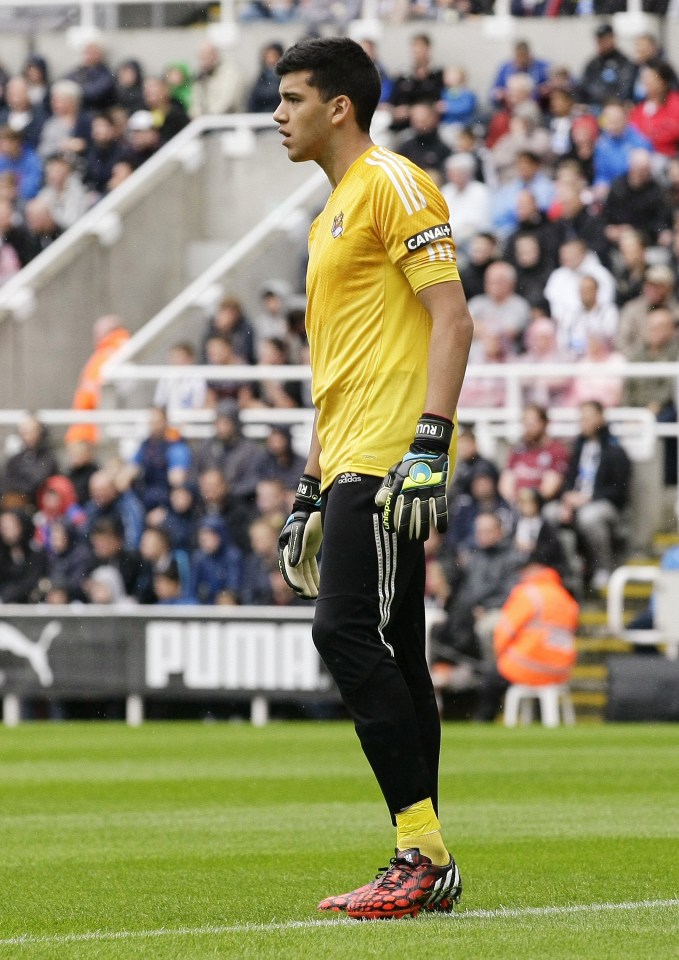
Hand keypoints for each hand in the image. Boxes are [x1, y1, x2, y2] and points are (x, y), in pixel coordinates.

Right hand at [278, 474, 322, 598]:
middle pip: (296, 574)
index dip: (294, 581)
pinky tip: (319, 587)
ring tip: (315, 595)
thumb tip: (292, 565)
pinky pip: (310, 568)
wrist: (313, 509)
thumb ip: (297, 547)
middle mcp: (291, 553)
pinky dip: (314, 577)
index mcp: (286, 548)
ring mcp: (300, 553)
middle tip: (310, 596)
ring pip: (303, 572)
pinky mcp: (308, 552)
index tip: (301, 591)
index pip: (289, 569)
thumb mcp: (302, 531)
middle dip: (302, 586)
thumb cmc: (306, 519)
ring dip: (308, 584)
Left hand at [375, 414, 452, 540]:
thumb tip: (378, 503)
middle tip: (406, 539)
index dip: (392, 519)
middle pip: (409, 513)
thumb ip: (386, 487)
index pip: (394, 506)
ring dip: (423, 528)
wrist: (428, 449)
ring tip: (421, 538)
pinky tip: (441, 530)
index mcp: (400, 485)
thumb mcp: (394, 472)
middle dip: (407, 528)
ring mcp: (427, 489)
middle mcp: (413, 489)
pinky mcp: (440, 488)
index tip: (391, 530)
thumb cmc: (409, 463)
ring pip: (424, 513)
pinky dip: (441, 519)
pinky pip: (441, 506)